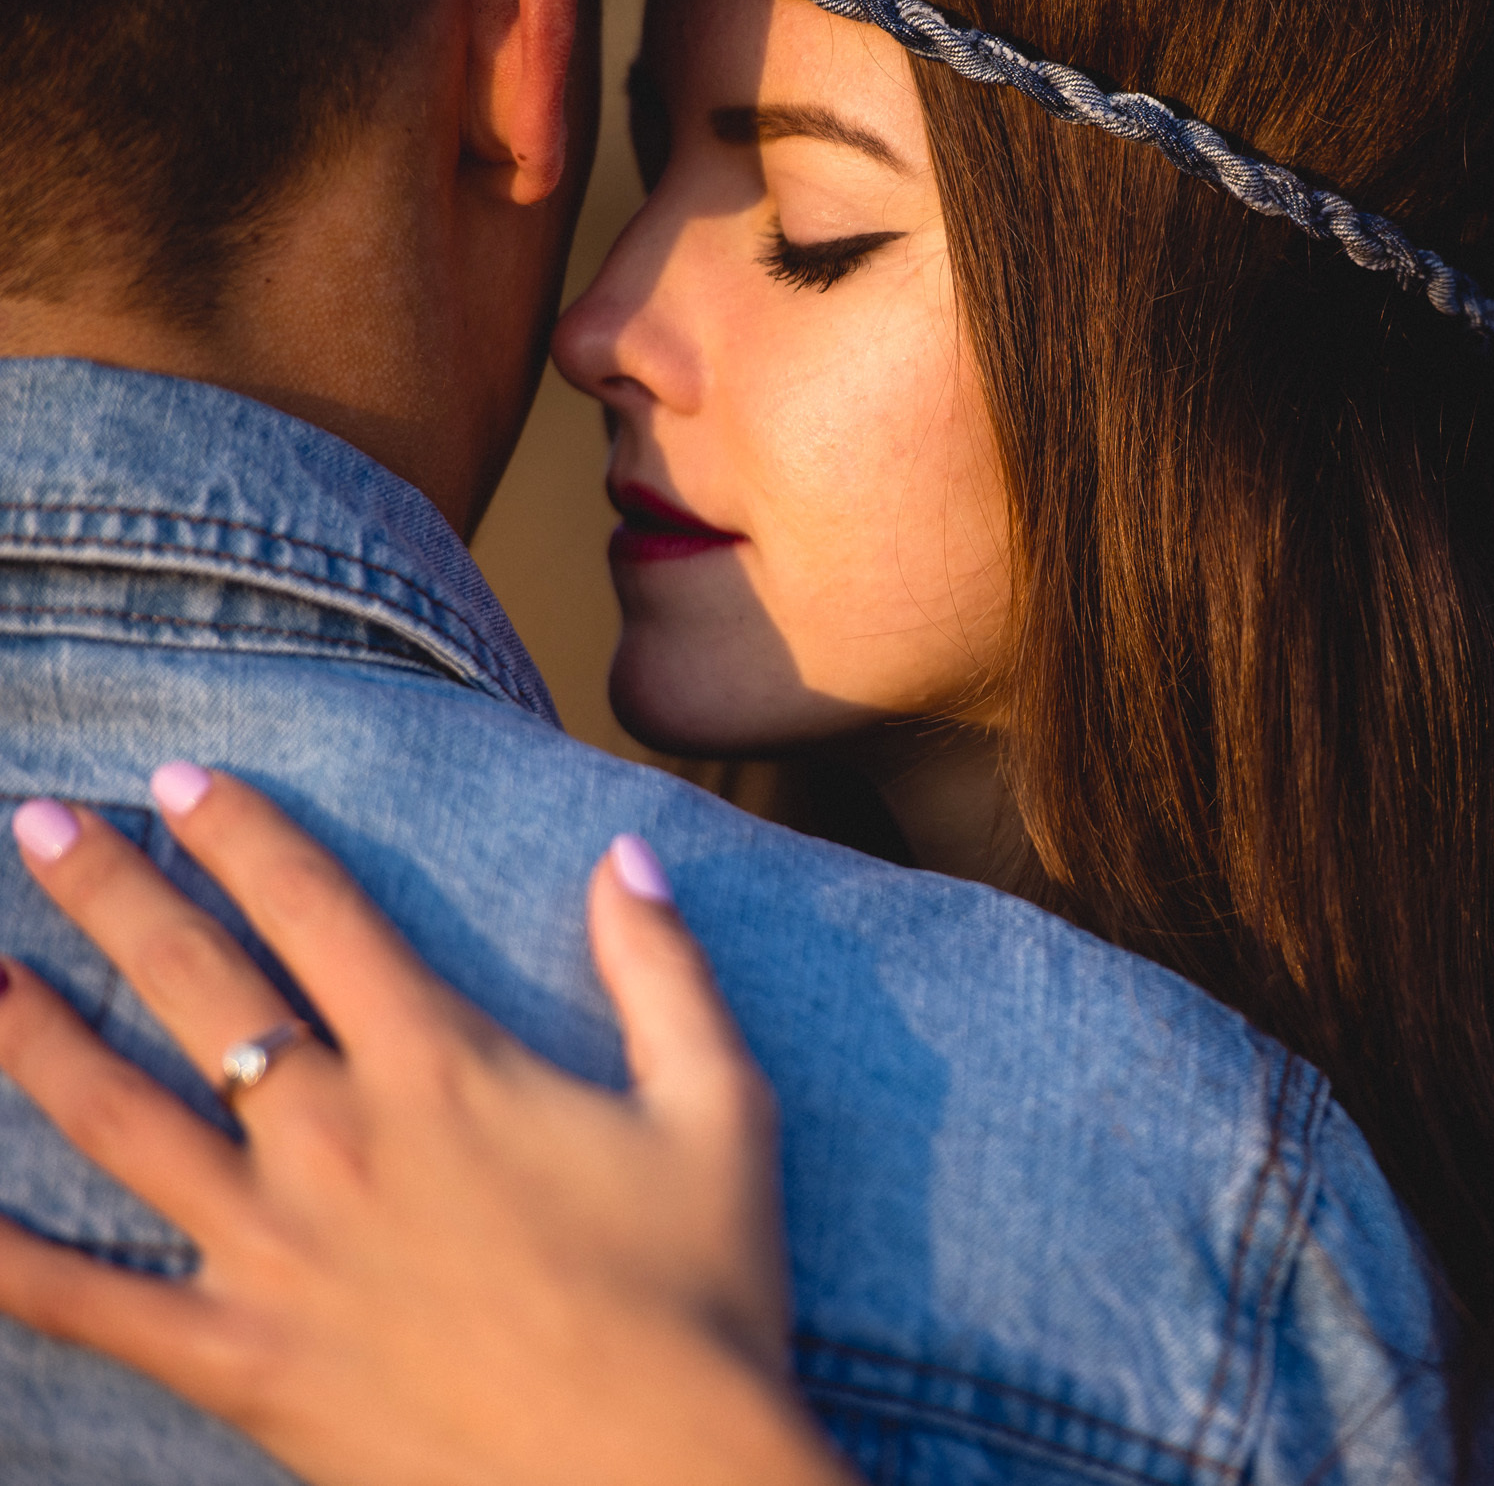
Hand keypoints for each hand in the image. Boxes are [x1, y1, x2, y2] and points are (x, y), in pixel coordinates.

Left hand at [0, 768, 855, 1485]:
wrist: (657, 1474)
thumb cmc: (702, 1294)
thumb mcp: (719, 1109)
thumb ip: (664, 972)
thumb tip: (625, 853)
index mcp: (444, 1069)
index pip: (321, 915)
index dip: (246, 837)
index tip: (183, 780)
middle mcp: (336, 1138)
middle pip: (199, 985)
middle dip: (111, 892)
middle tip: (41, 825)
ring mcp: (274, 1251)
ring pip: (117, 1118)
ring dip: (32, 1034)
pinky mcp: (241, 1358)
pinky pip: (86, 1305)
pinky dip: (3, 1258)